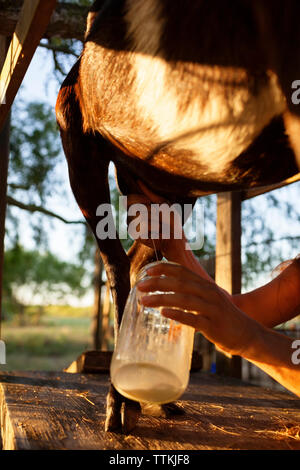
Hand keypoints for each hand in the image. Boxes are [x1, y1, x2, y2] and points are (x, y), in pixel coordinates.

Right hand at [126, 181, 185, 255]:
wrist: (175, 237)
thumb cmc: (170, 220)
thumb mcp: (162, 202)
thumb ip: (149, 193)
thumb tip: (138, 180)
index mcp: (137, 207)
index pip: (129, 199)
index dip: (139, 198)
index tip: (149, 201)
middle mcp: (132, 216)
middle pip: (134, 206)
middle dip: (150, 209)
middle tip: (158, 215)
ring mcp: (133, 226)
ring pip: (139, 215)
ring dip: (154, 218)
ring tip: (159, 224)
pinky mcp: (135, 236)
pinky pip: (142, 225)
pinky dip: (153, 226)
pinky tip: (156, 231)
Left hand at [137, 262, 261, 356]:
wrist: (247, 335)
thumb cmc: (222, 318)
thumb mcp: (207, 301)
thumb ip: (190, 296)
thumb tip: (165, 298)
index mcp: (205, 285)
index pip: (182, 271)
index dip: (164, 269)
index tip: (147, 271)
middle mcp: (209, 293)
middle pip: (180, 283)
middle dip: (158, 283)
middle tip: (139, 286)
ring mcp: (212, 308)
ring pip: (184, 299)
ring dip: (162, 298)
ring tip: (144, 301)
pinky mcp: (213, 325)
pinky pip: (193, 318)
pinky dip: (178, 314)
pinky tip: (164, 313)